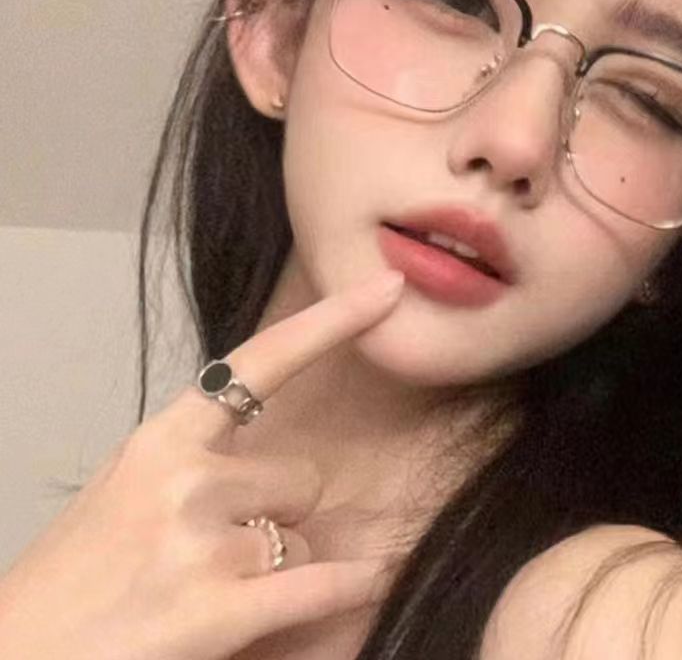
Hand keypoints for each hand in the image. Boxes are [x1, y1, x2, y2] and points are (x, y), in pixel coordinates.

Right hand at [0, 271, 405, 659]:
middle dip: (282, 514)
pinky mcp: (217, 613)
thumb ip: (194, 459)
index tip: (387, 289)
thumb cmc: (72, 580)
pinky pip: (322, 584)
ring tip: (213, 595)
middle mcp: (185, 479)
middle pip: (303, 477)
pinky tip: (368, 578)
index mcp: (160, 440)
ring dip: (279, 569)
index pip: (262, 362)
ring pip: (304, 538)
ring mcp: (200, 544)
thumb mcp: (124, 490)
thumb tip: (274, 453)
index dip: (333, 323)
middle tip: (221, 553)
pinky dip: (352, 584)